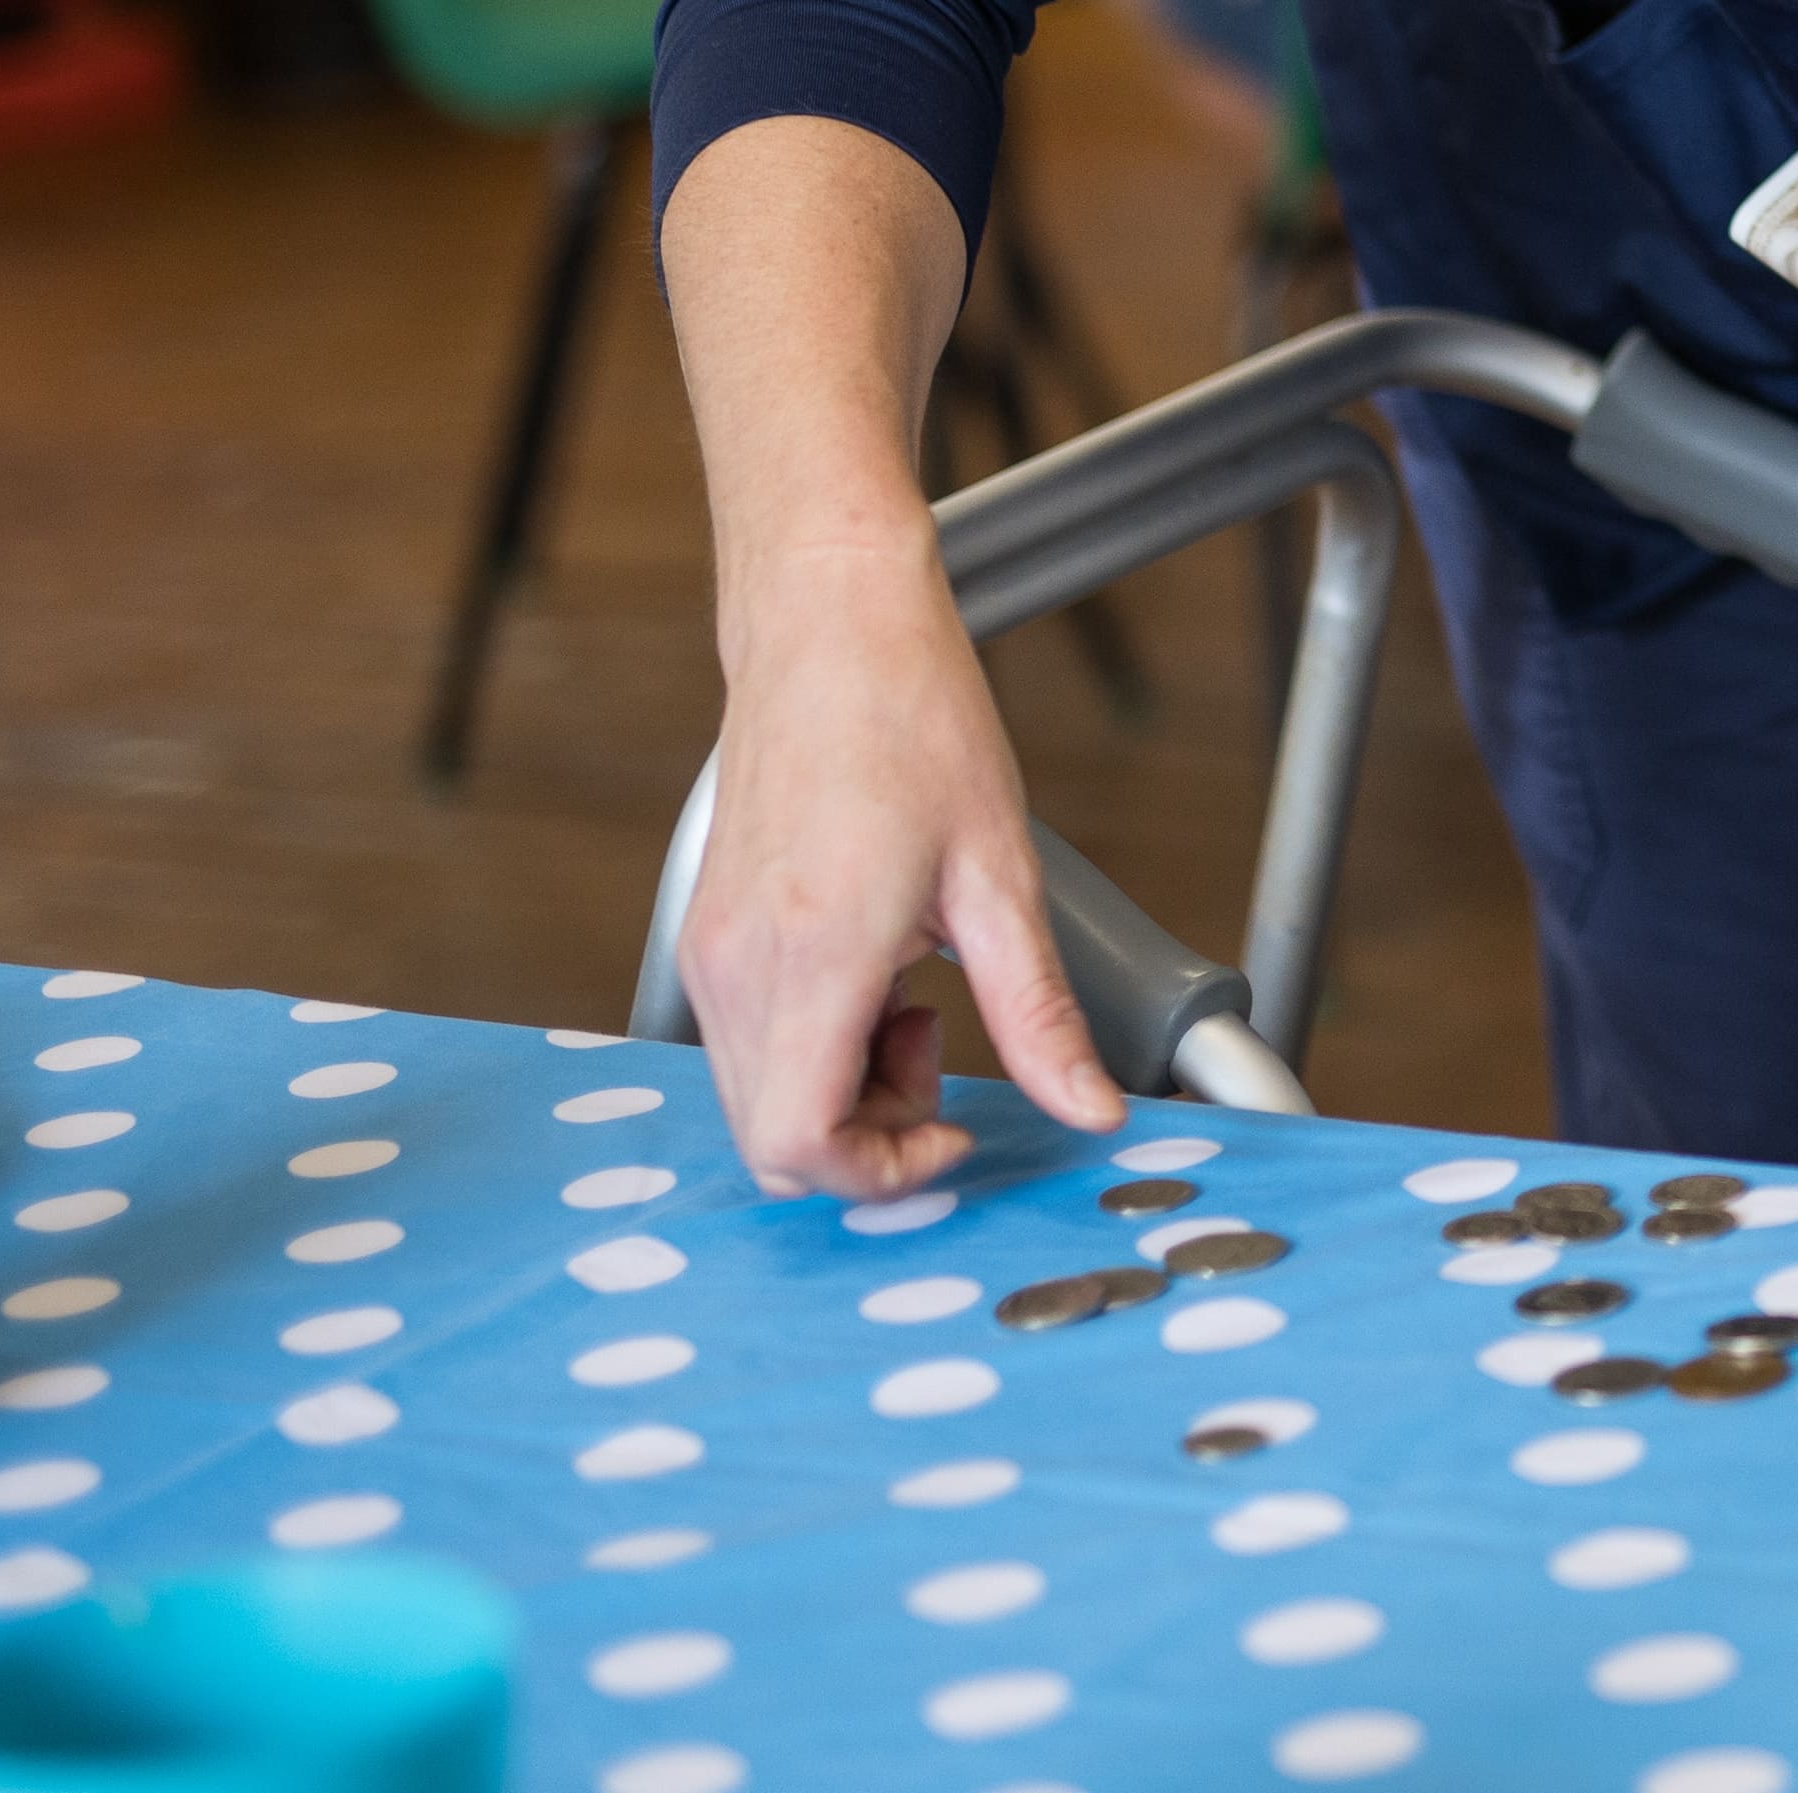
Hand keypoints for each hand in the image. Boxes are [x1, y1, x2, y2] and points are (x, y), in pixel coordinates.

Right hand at [683, 546, 1121, 1198]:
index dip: (881, 1171)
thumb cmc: (913, 721)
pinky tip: (879, 977)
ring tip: (920, 1003)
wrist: (829, 625)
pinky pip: (747, 1043)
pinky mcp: (707, 933)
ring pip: (756, 1098)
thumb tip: (1090, 1108)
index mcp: (814, 954)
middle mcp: (738, 966)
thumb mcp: (1002, 875)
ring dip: (844, 1090)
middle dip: (869, 1137)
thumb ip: (1039, 1011)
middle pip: (772, 1141)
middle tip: (944, 1057)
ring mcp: (711, 951)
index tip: (953, 1128)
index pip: (801, 1142)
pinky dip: (814, 1047)